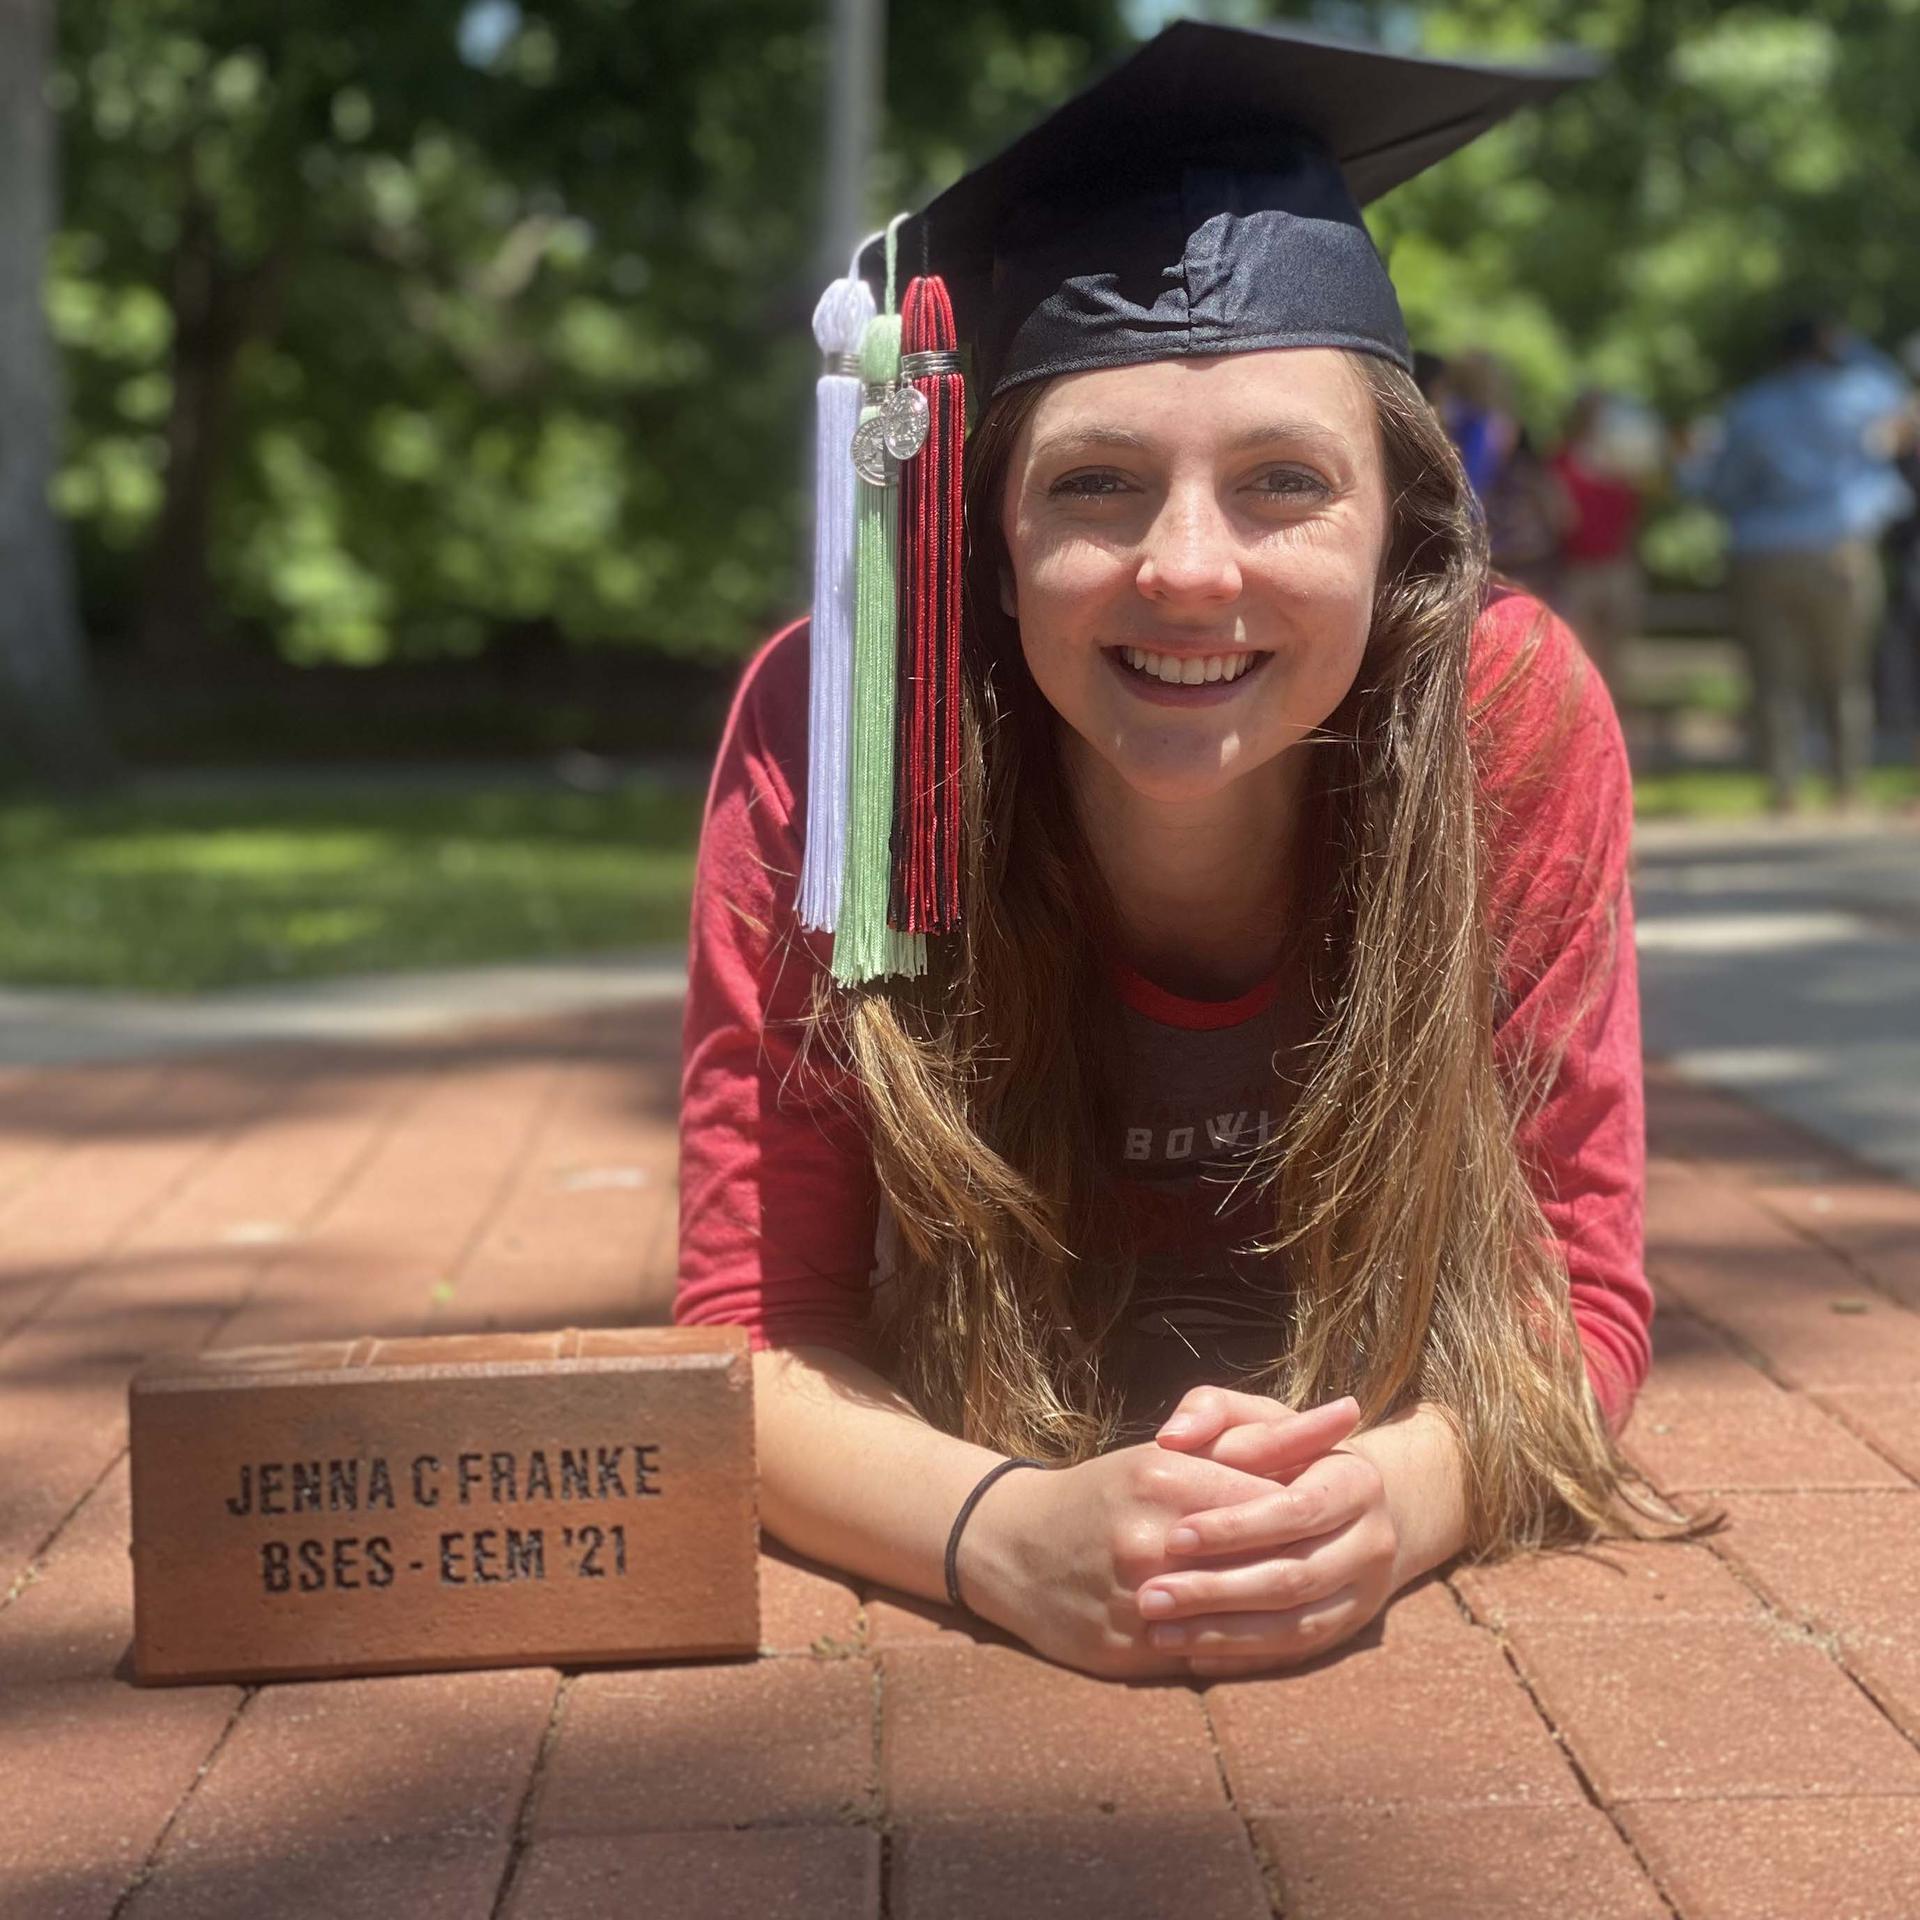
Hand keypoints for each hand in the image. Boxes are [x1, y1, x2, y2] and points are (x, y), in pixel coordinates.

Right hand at [954, 1436, 1345, 1680]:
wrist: (1011, 1546)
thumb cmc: (1101, 1492)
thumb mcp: (1166, 1453)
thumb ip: (1254, 1440)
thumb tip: (1347, 1416)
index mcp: (1163, 1476)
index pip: (1268, 1499)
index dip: (1310, 1512)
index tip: (1341, 1515)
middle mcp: (1151, 1536)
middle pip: (1260, 1558)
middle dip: (1303, 1563)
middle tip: (1338, 1565)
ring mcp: (1137, 1596)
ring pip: (1237, 1615)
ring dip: (1276, 1614)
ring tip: (1312, 1606)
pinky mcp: (1126, 1648)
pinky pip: (1203, 1656)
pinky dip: (1239, 1651)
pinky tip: (1264, 1643)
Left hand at [1141, 1385, 1401, 1675]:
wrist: (1350, 1504)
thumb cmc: (1282, 1452)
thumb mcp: (1254, 1418)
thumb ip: (1209, 1411)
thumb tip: (1171, 1438)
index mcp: (1356, 1482)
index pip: (1294, 1510)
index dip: (1235, 1527)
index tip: (1173, 1537)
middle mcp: (1373, 1542)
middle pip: (1294, 1576)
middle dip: (1217, 1590)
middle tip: (1150, 1597)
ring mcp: (1364, 1593)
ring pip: (1295, 1626)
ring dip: (1223, 1634)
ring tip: (1159, 1632)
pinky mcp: (1347, 1631)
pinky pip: (1295, 1656)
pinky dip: (1243, 1658)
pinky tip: (1190, 1655)